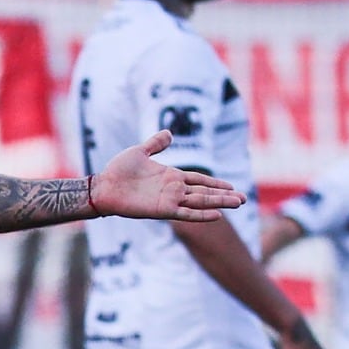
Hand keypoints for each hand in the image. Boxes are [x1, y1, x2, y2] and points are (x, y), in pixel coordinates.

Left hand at [90, 129, 244, 221]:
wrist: (104, 185)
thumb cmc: (119, 170)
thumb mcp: (140, 152)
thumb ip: (156, 144)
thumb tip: (169, 133)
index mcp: (171, 176)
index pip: (200, 180)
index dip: (216, 183)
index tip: (232, 187)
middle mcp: (174, 189)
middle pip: (205, 192)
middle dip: (224, 195)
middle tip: (244, 199)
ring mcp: (170, 200)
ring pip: (201, 202)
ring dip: (219, 203)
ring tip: (238, 204)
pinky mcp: (163, 210)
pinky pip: (186, 213)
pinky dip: (201, 214)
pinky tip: (217, 215)